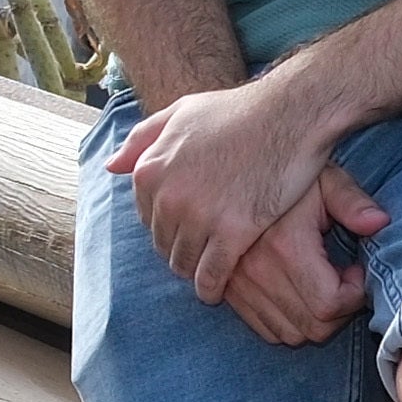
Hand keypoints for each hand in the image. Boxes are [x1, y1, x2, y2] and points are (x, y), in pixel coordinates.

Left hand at [118, 72, 344, 301]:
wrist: (290, 115)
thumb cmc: (239, 111)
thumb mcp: (181, 113)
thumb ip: (143, 139)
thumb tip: (111, 166)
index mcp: (150, 170)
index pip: (147, 218)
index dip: (168, 225)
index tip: (187, 228)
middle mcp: (168, 196)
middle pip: (163, 243)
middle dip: (180, 249)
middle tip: (202, 251)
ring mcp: (200, 216)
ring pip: (184, 262)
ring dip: (194, 271)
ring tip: (210, 272)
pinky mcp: (233, 232)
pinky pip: (211, 274)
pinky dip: (211, 287)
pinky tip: (217, 290)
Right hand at [215, 174, 382, 349]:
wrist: (234, 174)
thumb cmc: (290, 175)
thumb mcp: (326, 179)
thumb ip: (353, 202)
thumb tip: (379, 223)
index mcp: (285, 245)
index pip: (329, 304)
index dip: (354, 295)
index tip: (356, 269)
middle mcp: (256, 272)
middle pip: (312, 328)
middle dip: (340, 312)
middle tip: (345, 280)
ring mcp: (237, 285)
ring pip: (290, 334)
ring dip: (315, 320)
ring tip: (324, 285)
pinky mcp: (228, 291)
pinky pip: (265, 330)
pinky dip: (290, 321)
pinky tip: (300, 291)